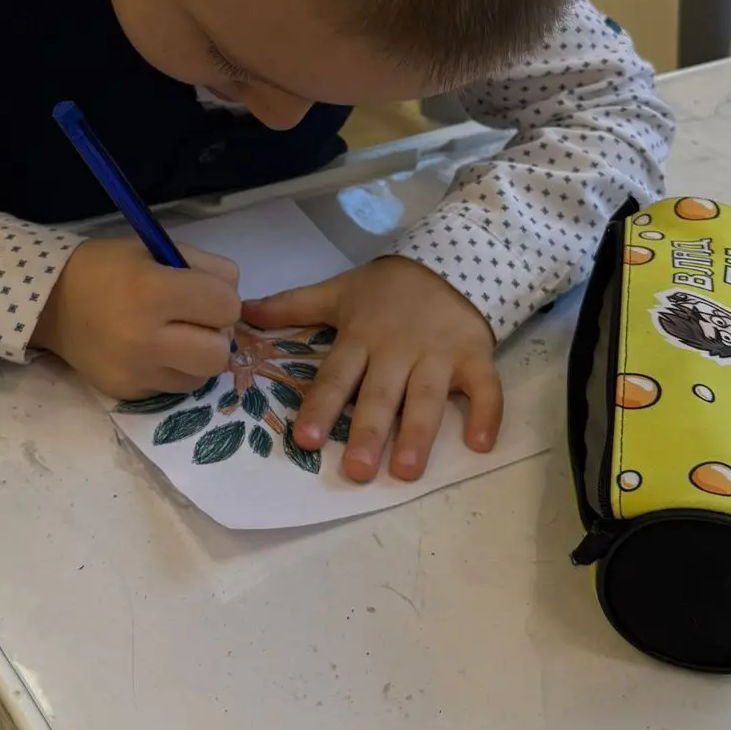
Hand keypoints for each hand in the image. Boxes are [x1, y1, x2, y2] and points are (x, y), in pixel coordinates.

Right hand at [32, 238, 240, 397]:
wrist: (52, 303)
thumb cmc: (108, 269)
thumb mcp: (156, 250)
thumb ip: (205, 268)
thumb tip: (235, 299)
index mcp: (152, 292)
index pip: (226, 305)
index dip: (222, 296)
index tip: (203, 291)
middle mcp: (145, 338)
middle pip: (220, 352)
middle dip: (216, 333)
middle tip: (196, 320)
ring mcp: (137, 372)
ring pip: (203, 375)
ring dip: (198, 355)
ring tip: (176, 336)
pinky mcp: (130, 393)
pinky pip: (176, 387)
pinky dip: (175, 370)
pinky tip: (155, 352)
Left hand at [241, 257, 500, 483]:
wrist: (453, 258)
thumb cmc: (390, 288)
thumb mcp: (341, 291)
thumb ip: (294, 305)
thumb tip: (243, 312)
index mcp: (362, 336)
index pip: (337, 374)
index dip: (321, 405)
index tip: (305, 438)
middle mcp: (399, 349)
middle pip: (381, 394)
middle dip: (368, 431)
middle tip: (355, 470)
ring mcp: (440, 354)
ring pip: (428, 397)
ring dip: (418, 433)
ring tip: (406, 471)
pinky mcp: (476, 356)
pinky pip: (486, 388)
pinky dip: (488, 414)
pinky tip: (482, 445)